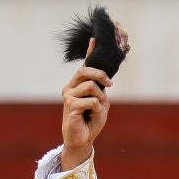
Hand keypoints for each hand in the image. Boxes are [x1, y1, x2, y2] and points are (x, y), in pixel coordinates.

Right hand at [59, 40, 109, 170]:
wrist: (82, 139)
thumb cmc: (91, 121)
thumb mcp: (100, 103)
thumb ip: (101, 90)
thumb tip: (105, 81)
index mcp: (78, 85)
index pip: (85, 66)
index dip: (90, 52)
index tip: (95, 39)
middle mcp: (71, 87)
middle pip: (86, 71)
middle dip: (100, 75)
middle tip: (109, 85)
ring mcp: (69, 95)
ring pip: (90, 86)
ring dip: (100, 99)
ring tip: (97, 109)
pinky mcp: (70, 105)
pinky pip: (91, 100)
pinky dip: (97, 108)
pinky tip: (92, 115)